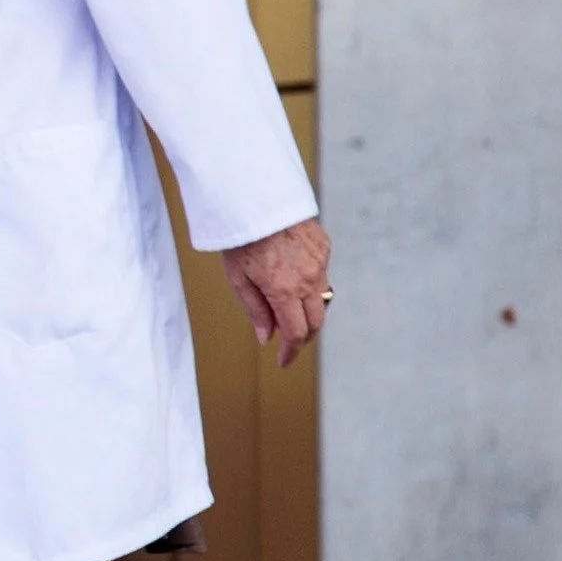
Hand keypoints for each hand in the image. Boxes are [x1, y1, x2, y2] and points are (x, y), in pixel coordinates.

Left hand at [220, 216, 333, 366]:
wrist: (258, 198)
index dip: (291, 352)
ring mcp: (320, 263)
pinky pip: (322, 275)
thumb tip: (266, 337)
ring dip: (309, 312)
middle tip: (288, 342)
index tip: (283, 362)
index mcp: (285, 290)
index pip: (295, 333)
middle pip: (315, 322)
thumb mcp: (238, 277)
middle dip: (302, 337)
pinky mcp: (324, 247)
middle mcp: (308, 279)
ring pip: (323, 299)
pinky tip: (294, 281)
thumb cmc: (241, 237)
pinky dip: (310, 285)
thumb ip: (255, 310)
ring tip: (288, 313)